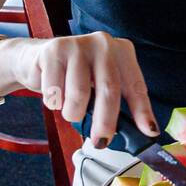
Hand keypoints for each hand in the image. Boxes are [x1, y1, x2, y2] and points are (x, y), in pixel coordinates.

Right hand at [10, 32, 155, 147]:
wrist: (36, 59)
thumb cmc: (75, 76)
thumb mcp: (100, 84)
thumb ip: (118, 102)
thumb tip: (141, 131)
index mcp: (122, 52)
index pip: (136, 85)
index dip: (143, 111)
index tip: (148, 131)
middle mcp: (104, 45)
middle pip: (109, 90)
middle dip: (105, 121)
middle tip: (101, 140)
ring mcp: (79, 45)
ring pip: (79, 94)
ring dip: (73, 113)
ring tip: (70, 110)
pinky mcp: (54, 50)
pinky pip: (55, 91)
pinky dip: (54, 102)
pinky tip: (54, 95)